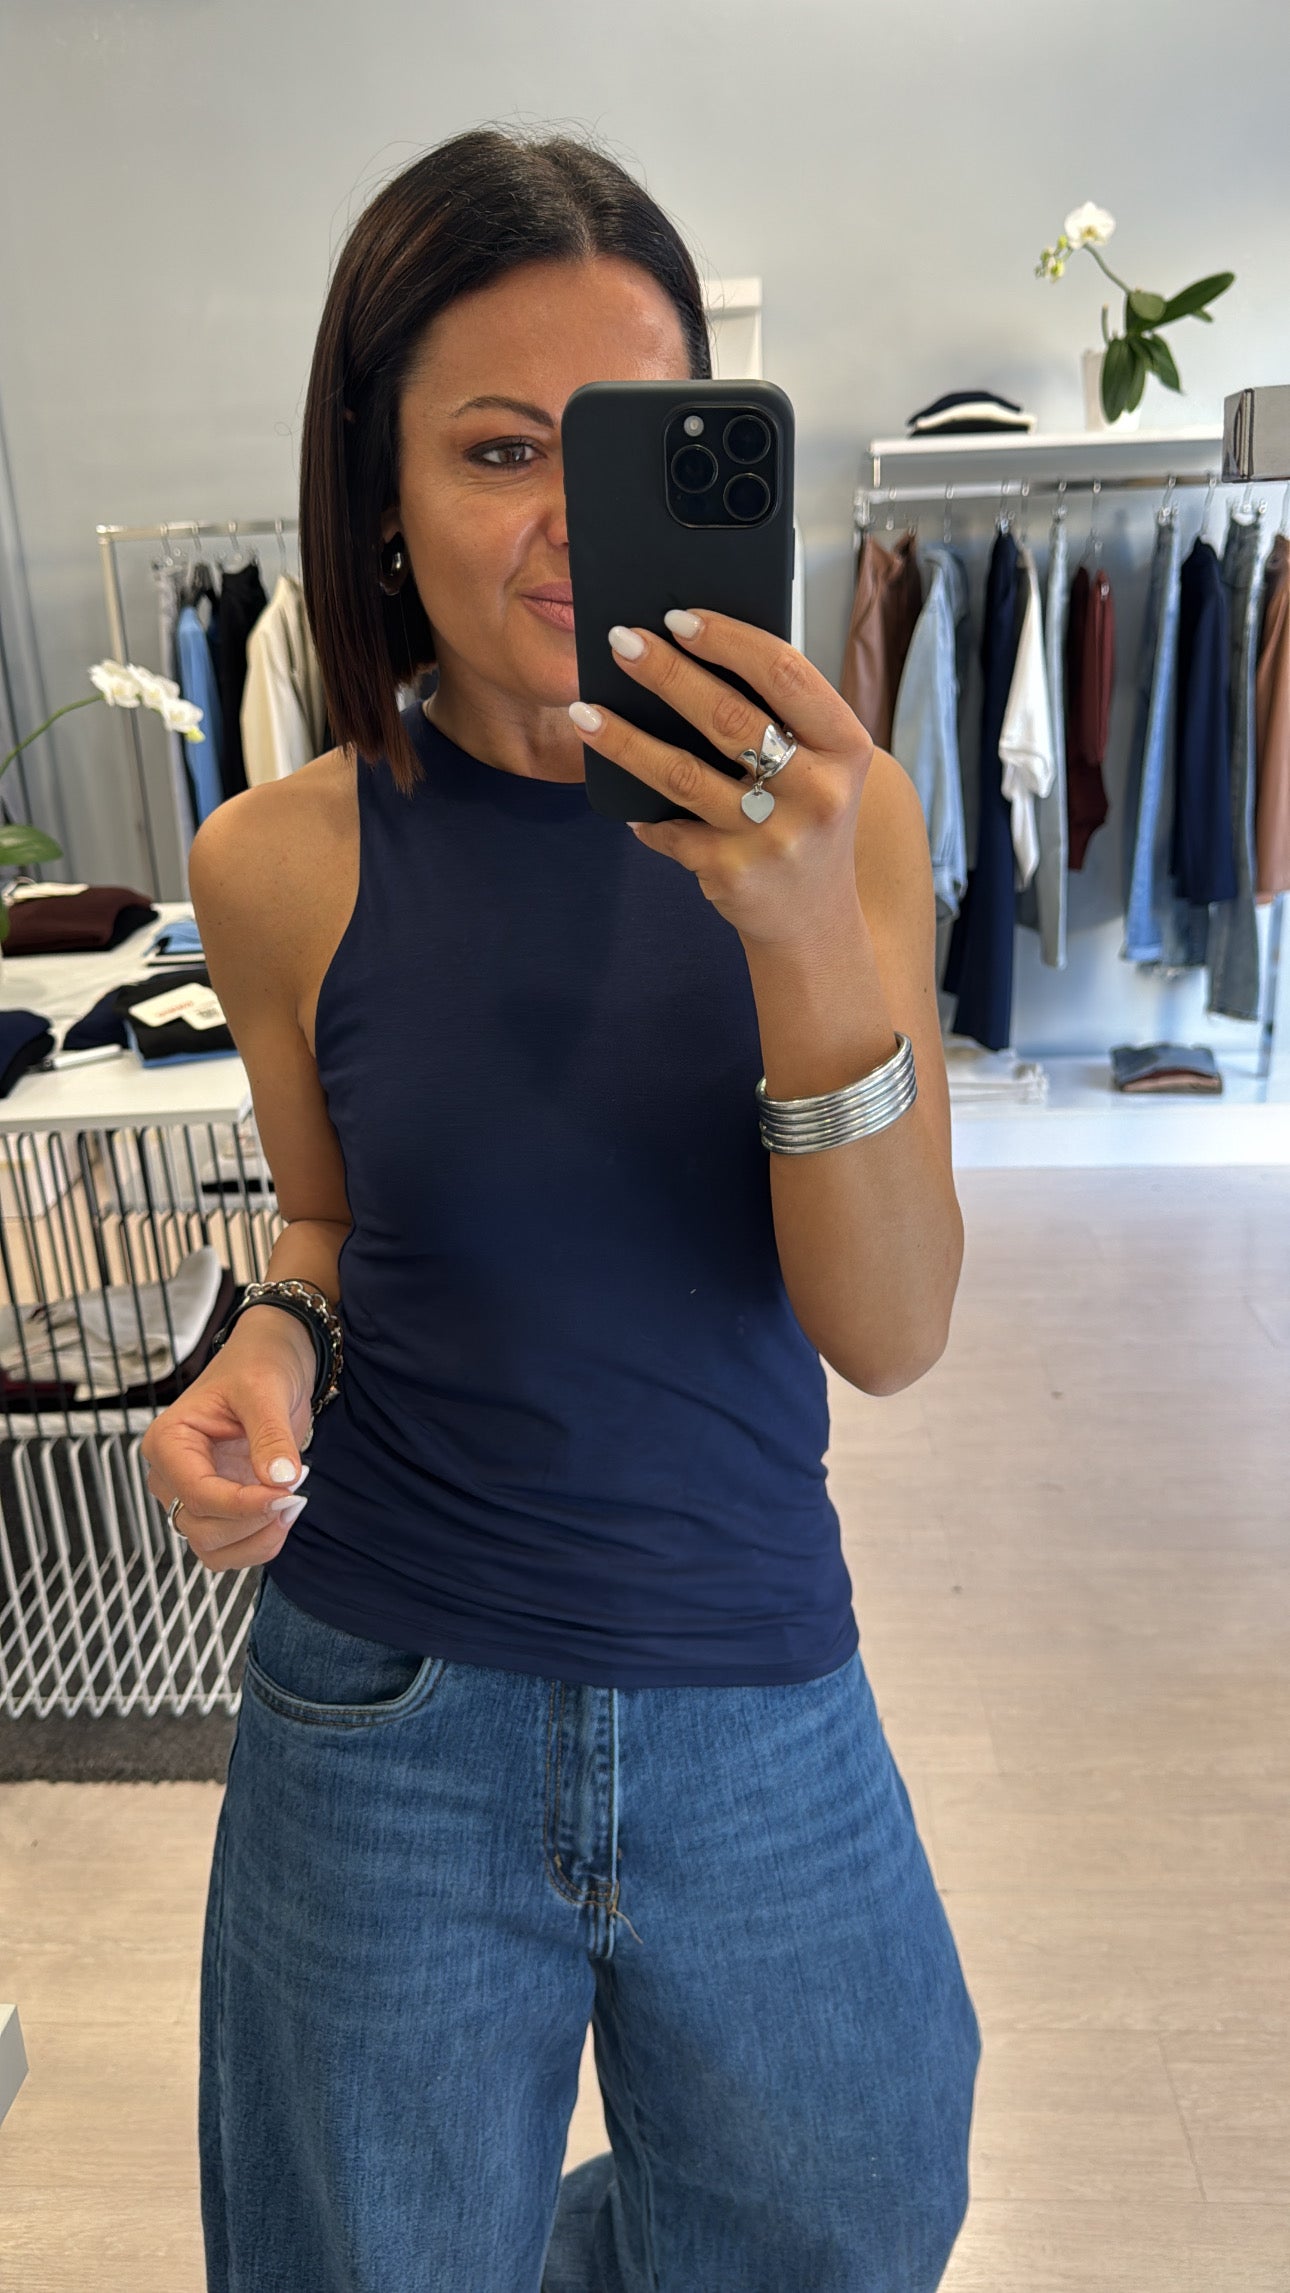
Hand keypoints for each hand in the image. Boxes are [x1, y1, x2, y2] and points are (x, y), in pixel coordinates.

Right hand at [139, 1316, 315, 1573]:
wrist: (272, 1359)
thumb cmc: (259, 1364)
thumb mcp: (265, 1389)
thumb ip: (270, 1436)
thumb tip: (280, 1480)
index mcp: (168, 1442)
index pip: (198, 1494)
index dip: (244, 1505)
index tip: (288, 1494)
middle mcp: (171, 1474)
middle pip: (201, 1528)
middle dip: (253, 1523)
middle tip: (297, 1493)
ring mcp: (192, 1494)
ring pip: (211, 1548)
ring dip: (256, 1540)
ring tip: (292, 1504)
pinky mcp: (217, 1507)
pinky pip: (228, 1548)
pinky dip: (258, 1542)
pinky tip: (283, 1511)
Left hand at [569, 608, 874, 947]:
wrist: (814, 920)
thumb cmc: (807, 819)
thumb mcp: (820, 766)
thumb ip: (780, 717)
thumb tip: (689, 654)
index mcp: (846, 748)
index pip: (785, 673)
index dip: (728, 639)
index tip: (678, 616)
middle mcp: (818, 793)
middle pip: (728, 717)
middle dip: (666, 673)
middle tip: (621, 641)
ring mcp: (774, 837)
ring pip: (682, 774)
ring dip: (624, 739)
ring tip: (584, 710)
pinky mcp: (733, 873)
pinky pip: (670, 830)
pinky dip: (642, 814)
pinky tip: (621, 800)